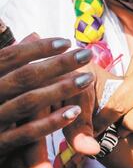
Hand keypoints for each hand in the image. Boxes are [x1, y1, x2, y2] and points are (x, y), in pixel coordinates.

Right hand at [0, 36, 91, 158]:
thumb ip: (10, 65)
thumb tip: (33, 33)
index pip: (9, 58)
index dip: (37, 48)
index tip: (66, 41)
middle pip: (23, 77)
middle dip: (57, 64)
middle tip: (86, 53)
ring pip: (27, 103)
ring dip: (60, 89)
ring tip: (87, 78)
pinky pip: (26, 134)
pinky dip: (51, 122)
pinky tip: (75, 111)